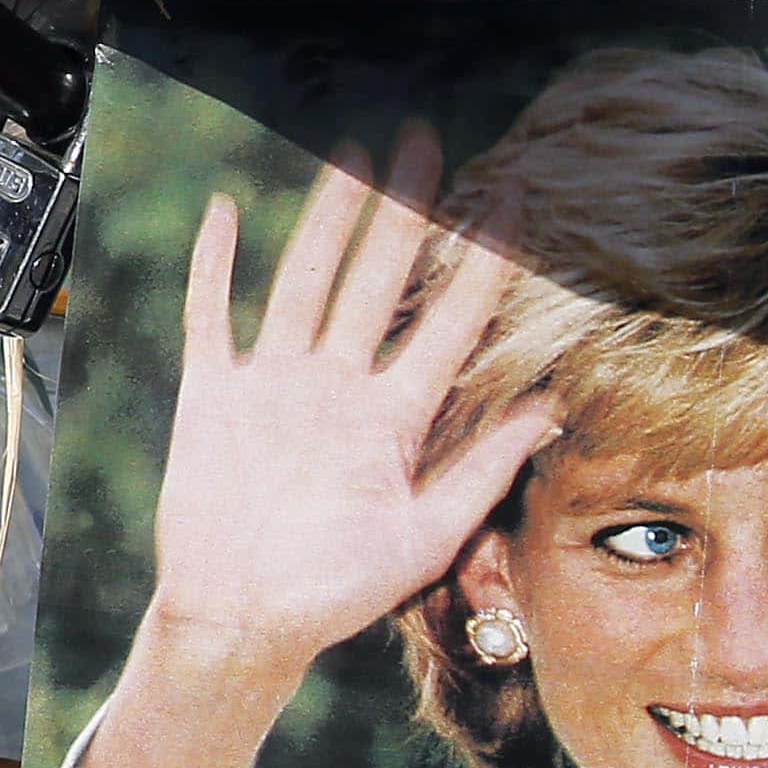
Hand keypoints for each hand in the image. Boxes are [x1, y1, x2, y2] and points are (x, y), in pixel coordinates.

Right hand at [51, 130, 550, 767]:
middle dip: (406, 213)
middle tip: (431, 145)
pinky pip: (212, 314)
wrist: (240, 623)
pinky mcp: (213, 393)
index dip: (485, 264)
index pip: (450, 323)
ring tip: (353, 156)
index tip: (517, 202)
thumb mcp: (427, 535)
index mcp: (393, 420)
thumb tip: (555, 404)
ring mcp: (274, 384)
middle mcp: (339, 388)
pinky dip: (214, 263)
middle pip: (378, 280)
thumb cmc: (333, 594)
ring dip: (327, 218)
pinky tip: (225, 210)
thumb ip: (485, 467)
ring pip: (306, 280)